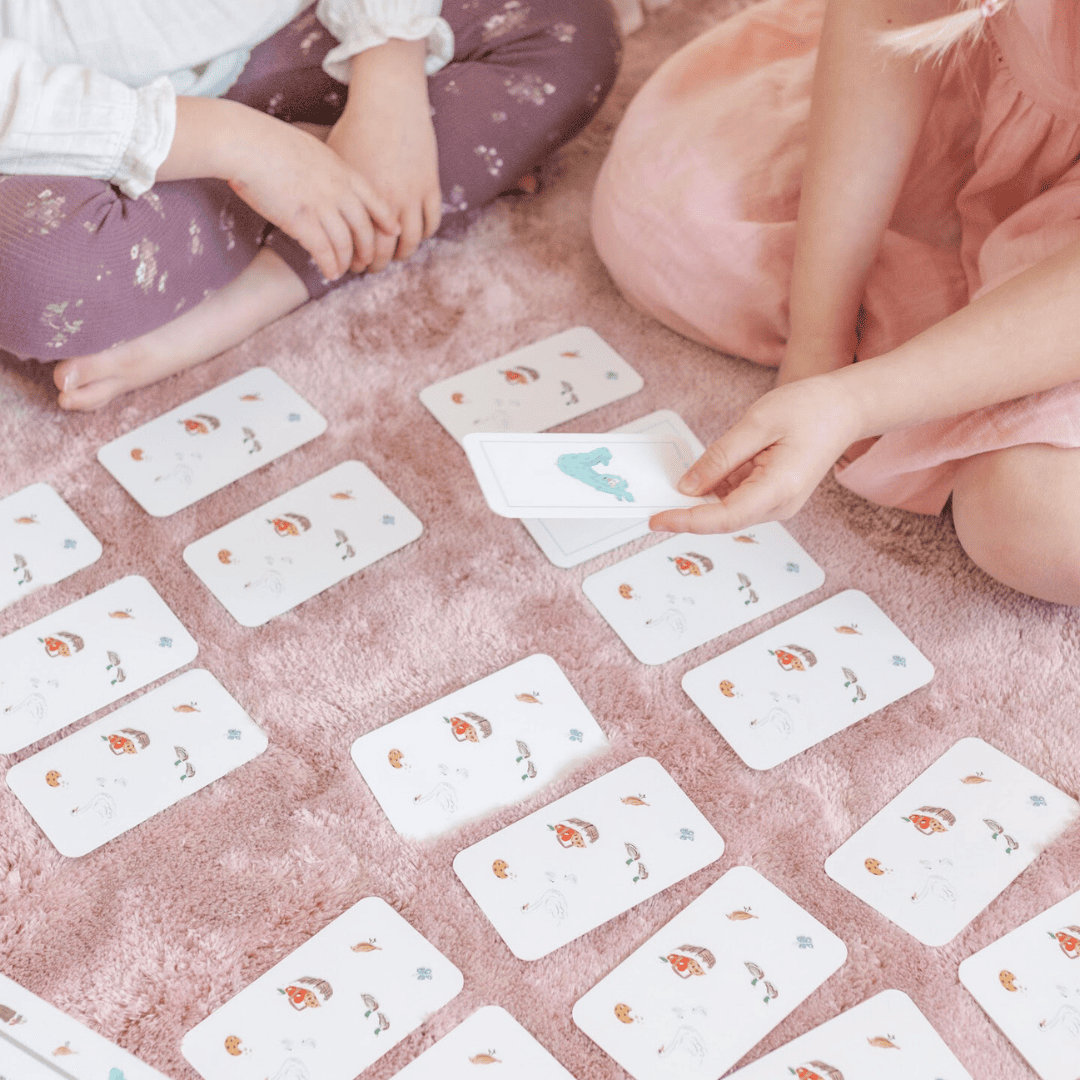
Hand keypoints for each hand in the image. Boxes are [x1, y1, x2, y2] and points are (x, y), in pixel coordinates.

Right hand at [227, 109, 400, 279]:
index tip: (394, 233)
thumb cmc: (270, 141)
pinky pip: (325, 253)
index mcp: (344, 171)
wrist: (245, 142)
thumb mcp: (312, 147)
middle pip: (365, 229)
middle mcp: (339, 191)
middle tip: (366, 262)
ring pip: (346, 245)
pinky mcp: (302, 222)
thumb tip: (329, 177)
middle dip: (368, 250)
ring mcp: (322, 207)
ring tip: (344, 271)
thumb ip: (328, 167)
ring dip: (347, 262)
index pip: (377, 201)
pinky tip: (329, 273)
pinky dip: (330, 266)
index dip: (387, 221)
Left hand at [328, 38, 441, 273]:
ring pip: (411, 242)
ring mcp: (412, 195)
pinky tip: (413, 234)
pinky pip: (431, 222)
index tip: (350, 266)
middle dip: (377, 264)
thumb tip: (312, 213)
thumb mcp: (333, 161)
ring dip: (402, 254)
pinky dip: (424, 233)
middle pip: (385, 251)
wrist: (389, 101)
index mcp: (359, 198)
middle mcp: (387, 201)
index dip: (354, 261)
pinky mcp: (430, 186)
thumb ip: (328, 191)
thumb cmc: (355, 128)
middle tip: (370, 268)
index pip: (359, 246)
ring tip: (394, 256)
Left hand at [649, 373, 864, 534]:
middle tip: (654, 500)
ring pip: (727, 510)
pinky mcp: (773, 496)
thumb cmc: (811, 410)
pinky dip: (717, 487)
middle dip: (687, 512)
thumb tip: (688, 486)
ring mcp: (778, 504)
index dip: (685, 521)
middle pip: (722, 519)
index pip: (722, 518)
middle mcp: (780, 505)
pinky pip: (737, 498)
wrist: (846, 408)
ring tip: (684, 476)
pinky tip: (710, 470)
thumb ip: (720, 458)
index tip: (656, 519)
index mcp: (778, 489)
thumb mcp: (757, 424)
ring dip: (702, 497)